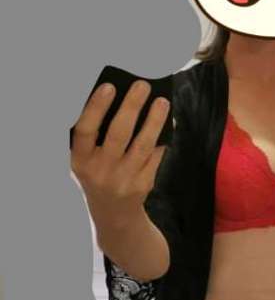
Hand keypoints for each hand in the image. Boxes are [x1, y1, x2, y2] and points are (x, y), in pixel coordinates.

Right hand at [71, 79, 169, 227]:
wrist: (113, 215)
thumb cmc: (98, 174)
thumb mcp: (86, 160)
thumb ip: (95, 136)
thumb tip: (121, 97)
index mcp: (80, 160)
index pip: (85, 130)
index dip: (96, 107)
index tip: (110, 86)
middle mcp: (100, 171)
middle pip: (118, 134)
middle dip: (132, 106)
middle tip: (143, 84)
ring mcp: (123, 179)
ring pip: (143, 144)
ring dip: (154, 120)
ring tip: (162, 101)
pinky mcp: (143, 185)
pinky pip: (156, 155)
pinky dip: (164, 137)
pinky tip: (168, 121)